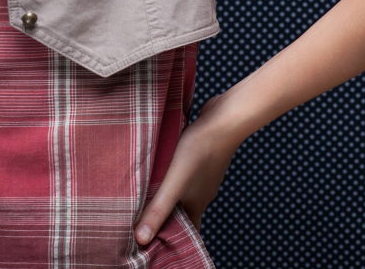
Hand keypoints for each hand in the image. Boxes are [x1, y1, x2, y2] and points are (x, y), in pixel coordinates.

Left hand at [134, 94, 236, 245]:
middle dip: (166, 216)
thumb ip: (158, 208)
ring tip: (147, 192)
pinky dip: (173, 174)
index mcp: (196, 204)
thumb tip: (141, 240)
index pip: (186, 232)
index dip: (172, 240)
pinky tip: (162, 165)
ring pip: (183, 189)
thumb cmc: (200, 150)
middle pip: (182, 211)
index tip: (155, 244)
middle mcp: (202, 192)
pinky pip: (185, 171)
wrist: (224, 120)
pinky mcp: (201, 155)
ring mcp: (203, 173)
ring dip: (168, 193)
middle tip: (144, 218)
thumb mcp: (174, 181)